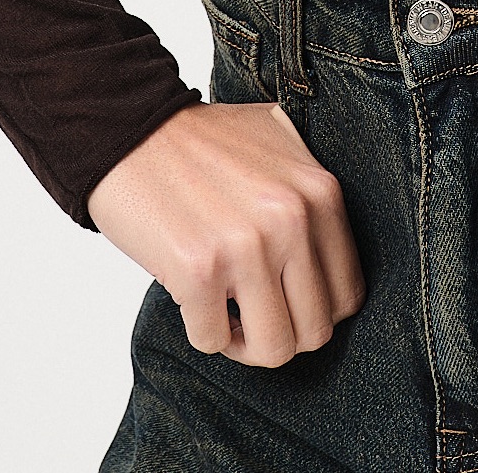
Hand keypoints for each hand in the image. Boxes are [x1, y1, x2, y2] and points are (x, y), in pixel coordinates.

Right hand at [88, 100, 366, 366]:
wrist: (129, 129)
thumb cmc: (204, 141)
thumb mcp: (280, 142)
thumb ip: (313, 193)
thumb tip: (333, 260)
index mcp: (320, 192)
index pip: (347, 294)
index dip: (315, 310)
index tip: (285, 299)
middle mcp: (291, 220)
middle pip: (315, 332)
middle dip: (282, 333)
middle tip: (252, 313)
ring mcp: (247, 247)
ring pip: (273, 350)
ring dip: (245, 343)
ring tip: (225, 314)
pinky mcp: (199, 271)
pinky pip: (213, 341)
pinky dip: (202, 330)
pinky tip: (192, 297)